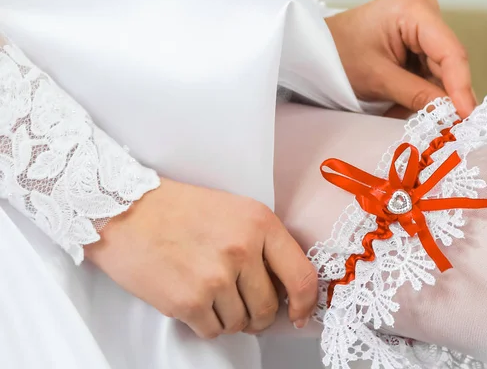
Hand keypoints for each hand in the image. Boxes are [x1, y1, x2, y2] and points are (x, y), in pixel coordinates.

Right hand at [85, 178, 317, 337]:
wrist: (126, 210)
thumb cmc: (179, 210)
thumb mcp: (234, 211)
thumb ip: (264, 244)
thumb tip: (285, 288)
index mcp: (259, 223)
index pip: (302, 276)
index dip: (306, 303)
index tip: (299, 314)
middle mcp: (241, 250)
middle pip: (269, 307)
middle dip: (259, 314)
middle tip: (244, 305)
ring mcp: (214, 277)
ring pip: (240, 323)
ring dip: (229, 317)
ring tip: (210, 294)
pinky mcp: (187, 301)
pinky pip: (212, 331)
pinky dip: (206, 323)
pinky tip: (193, 300)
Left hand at [326, 0, 475, 117]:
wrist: (317, 50)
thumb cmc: (338, 54)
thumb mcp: (377, 78)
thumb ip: (416, 94)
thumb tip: (450, 113)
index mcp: (414, 9)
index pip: (450, 52)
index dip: (461, 86)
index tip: (468, 115)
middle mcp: (424, 12)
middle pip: (448, 61)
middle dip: (446, 95)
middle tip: (449, 128)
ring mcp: (422, 27)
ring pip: (440, 70)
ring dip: (430, 97)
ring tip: (414, 117)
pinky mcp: (417, 42)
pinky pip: (428, 71)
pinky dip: (420, 92)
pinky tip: (406, 107)